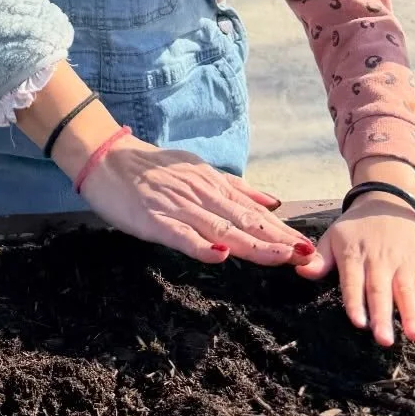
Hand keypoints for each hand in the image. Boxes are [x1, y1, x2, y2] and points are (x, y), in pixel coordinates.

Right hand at [78, 135, 314, 267]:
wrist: (106, 157)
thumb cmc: (152, 169)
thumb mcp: (198, 172)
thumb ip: (234, 189)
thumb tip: (272, 202)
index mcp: (212, 186)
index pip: (253, 212)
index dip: (281, 230)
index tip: (308, 246)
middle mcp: (201, 195)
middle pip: (244, 222)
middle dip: (277, 240)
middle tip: (306, 256)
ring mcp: (178, 208)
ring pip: (220, 228)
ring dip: (253, 244)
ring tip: (281, 257)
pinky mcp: (154, 220)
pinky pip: (180, 235)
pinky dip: (200, 245)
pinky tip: (220, 255)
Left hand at [295, 192, 414, 345]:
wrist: (387, 202)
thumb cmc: (356, 228)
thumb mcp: (333, 237)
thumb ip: (320, 259)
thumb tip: (300, 270)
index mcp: (354, 255)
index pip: (353, 282)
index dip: (355, 302)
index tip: (359, 323)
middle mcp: (379, 260)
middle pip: (380, 291)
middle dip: (383, 316)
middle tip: (384, 340)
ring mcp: (403, 262)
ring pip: (407, 291)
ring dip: (411, 314)